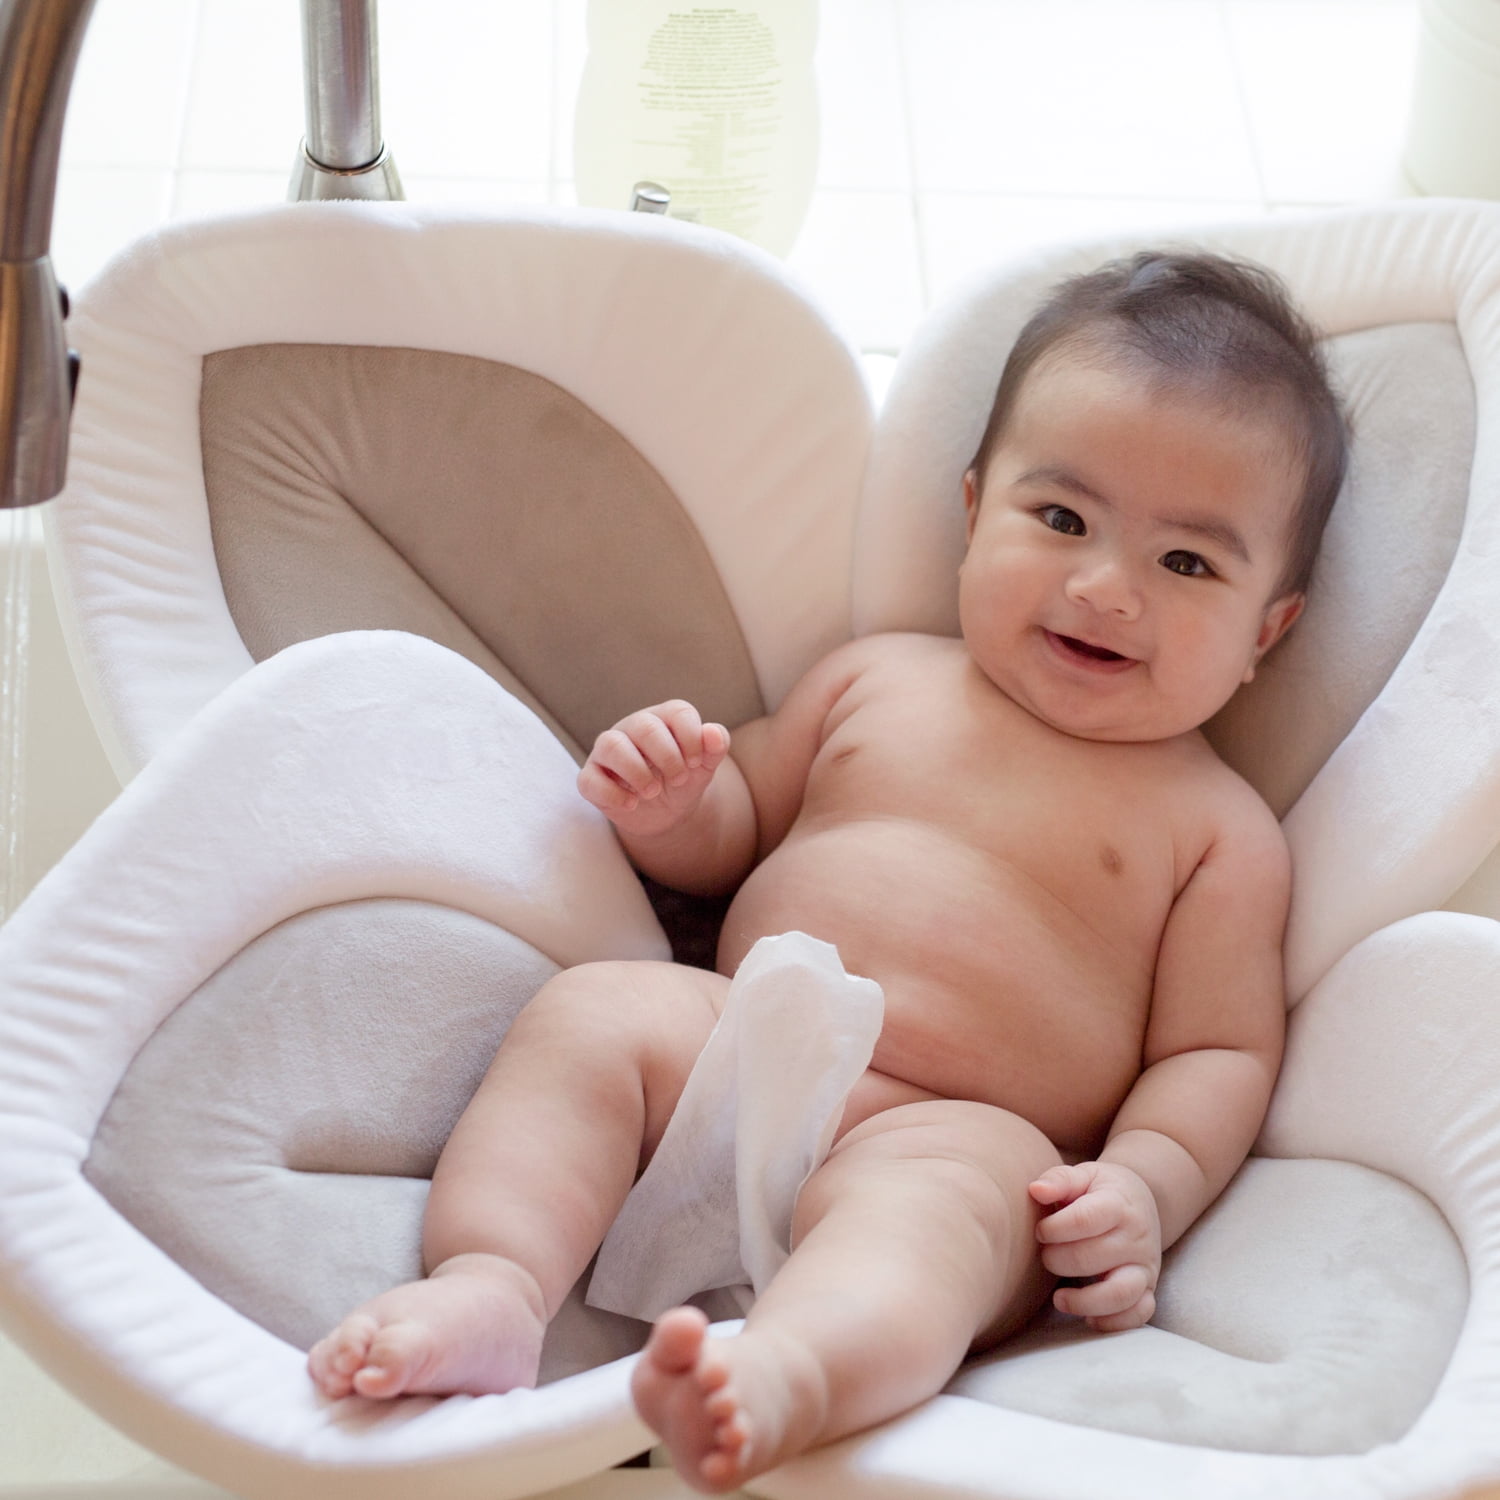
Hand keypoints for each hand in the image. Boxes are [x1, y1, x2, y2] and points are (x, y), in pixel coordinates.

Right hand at [577, 700, 730, 837]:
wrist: (665, 814)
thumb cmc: (682, 780)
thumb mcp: (704, 767)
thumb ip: (715, 747)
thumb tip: (714, 733)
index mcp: (663, 718)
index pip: (678, 712)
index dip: (692, 738)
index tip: (697, 764)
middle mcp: (632, 728)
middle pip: (645, 727)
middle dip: (668, 757)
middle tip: (679, 780)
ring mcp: (608, 751)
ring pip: (611, 745)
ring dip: (637, 771)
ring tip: (652, 792)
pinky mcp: (591, 777)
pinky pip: (590, 780)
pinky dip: (612, 794)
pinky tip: (632, 804)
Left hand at [1029, 1161, 1161, 1331]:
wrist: (1141, 1202)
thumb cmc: (1101, 1189)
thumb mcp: (1083, 1174)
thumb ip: (1059, 1179)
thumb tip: (1036, 1190)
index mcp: (1118, 1204)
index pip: (1085, 1219)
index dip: (1054, 1229)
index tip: (1040, 1232)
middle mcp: (1136, 1237)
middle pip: (1093, 1257)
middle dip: (1058, 1260)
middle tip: (1046, 1256)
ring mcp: (1145, 1266)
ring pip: (1121, 1293)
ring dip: (1084, 1302)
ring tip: (1059, 1299)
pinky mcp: (1148, 1288)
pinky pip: (1138, 1314)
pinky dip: (1113, 1322)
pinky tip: (1087, 1318)